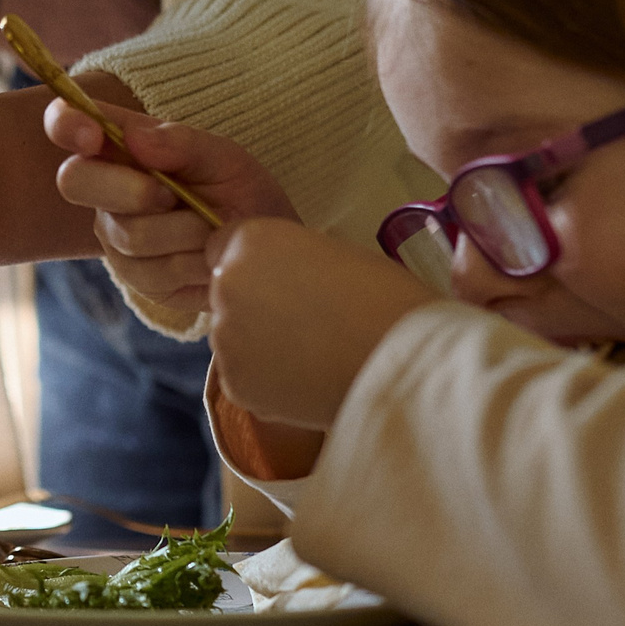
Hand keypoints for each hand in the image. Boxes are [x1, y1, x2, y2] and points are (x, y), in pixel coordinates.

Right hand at [44, 98, 294, 318]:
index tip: (92, 137)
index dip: (65, 123)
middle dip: (130, 189)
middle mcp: (106, 189)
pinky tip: (208, 255)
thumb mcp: (223, 157)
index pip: (66, 123)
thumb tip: (134, 140)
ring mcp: (116, 236)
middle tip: (173, 195)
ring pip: (126, 233)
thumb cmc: (239, 190)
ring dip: (182, 230)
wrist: (267, 247)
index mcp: (120, 147)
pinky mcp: (135, 278)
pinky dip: (192, 262)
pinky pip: (151, 272)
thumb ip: (180, 143)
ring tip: (211, 227)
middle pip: (75, 180)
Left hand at [207, 218, 434, 427]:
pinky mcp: (234, 384)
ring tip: (310, 354)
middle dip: (255, 305)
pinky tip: (305, 379)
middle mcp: (227, 284)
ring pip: (232, 337)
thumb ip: (291, 260)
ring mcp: (225, 338)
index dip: (256, 265)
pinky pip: (242, 376)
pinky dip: (266, 380)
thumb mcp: (334, 254)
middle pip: (227, 293)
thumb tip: (280, 279)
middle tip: (304, 322)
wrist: (400, 362)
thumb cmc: (385, 300)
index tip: (283, 280)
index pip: (224, 247)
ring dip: (258, 344)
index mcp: (252, 241)